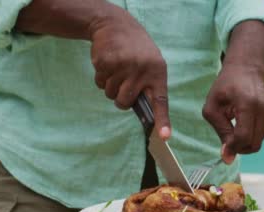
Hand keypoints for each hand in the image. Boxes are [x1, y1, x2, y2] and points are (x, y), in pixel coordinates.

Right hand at [89, 7, 170, 138]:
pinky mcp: (105, 62)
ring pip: (110, 94)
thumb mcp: (150, 63)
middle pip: (125, 102)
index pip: (161, 100)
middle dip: (120, 99)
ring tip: (116, 68)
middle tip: (123, 84)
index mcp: (157, 72)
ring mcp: (123, 65)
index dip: (162, 120)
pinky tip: (108, 63)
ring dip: (109, 86)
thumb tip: (145, 114)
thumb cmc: (136, 50)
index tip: (164, 136)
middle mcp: (142, 69)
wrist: (116, 24)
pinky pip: (99, 83)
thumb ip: (148, 86)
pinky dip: (101, 77)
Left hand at [202, 64, 263, 163]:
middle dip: (239, 147)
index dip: (232, 147)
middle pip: (253, 143)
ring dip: (244, 139)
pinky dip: (252, 133)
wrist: (244, 71)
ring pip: (258, 142)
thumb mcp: (212, 108)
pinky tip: (245, 119)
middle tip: (227, 137)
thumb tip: (228, 157)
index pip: (243, 136)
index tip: (224, 148)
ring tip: (236, 122)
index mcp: (248, 103)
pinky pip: (262, 135)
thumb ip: (221, 132)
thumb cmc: (224, 89)